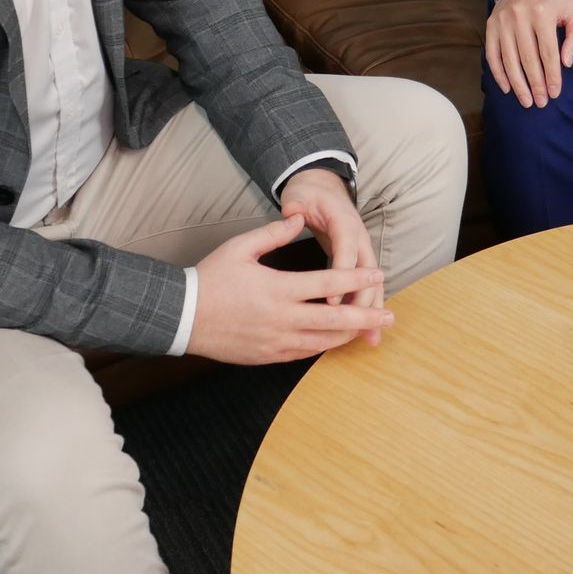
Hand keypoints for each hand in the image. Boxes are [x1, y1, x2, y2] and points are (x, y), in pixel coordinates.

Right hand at [187, 215, 392, 364]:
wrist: (183, 317)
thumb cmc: (210, 278)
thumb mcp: (240, 247)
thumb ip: (273, 233)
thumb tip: (299, 217)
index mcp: (277, 288)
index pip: (328, 282)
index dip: (356, 278)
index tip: (378, 275)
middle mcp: (282, 318)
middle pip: (334, 319)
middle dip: (366, 316)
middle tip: (390, 315)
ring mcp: (276, 341)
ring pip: (323, 341)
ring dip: (349, 334)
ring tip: (368, 328)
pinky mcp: (268, 356)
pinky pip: (305, 353)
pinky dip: (324, 346)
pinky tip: (335, 340)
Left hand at [280, 167, 383, 344]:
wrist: (323, 186)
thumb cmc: (310, 194)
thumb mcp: (299, 195)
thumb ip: (295, 205)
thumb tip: (291, 212)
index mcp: (344, 222)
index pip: (346, 250)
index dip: (342, 275)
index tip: (332, 300)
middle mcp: (359, 238)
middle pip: (368, 272)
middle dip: (366, 300)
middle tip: (361, 327)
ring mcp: (362, 250)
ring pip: (372, 283)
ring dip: (371, 310)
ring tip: (372, 338)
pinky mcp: (358, 262)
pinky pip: (366, 287)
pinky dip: (366, 308)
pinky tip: (365, 332)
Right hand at [485, 0, 572, 107]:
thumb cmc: (556, 0)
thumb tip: (566, 63)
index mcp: (543, 12)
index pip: (548, 52)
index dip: (552, 76)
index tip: (555, 93)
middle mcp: (520, 16)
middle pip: (527, 58)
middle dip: (535, 84)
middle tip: (540, 102)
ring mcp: (503, 20)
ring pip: (509, 59)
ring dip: (517, 83)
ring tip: (526, 101)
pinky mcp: (491, 24)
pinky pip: (492, 53)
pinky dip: (498, 73)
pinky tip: (507, 88)